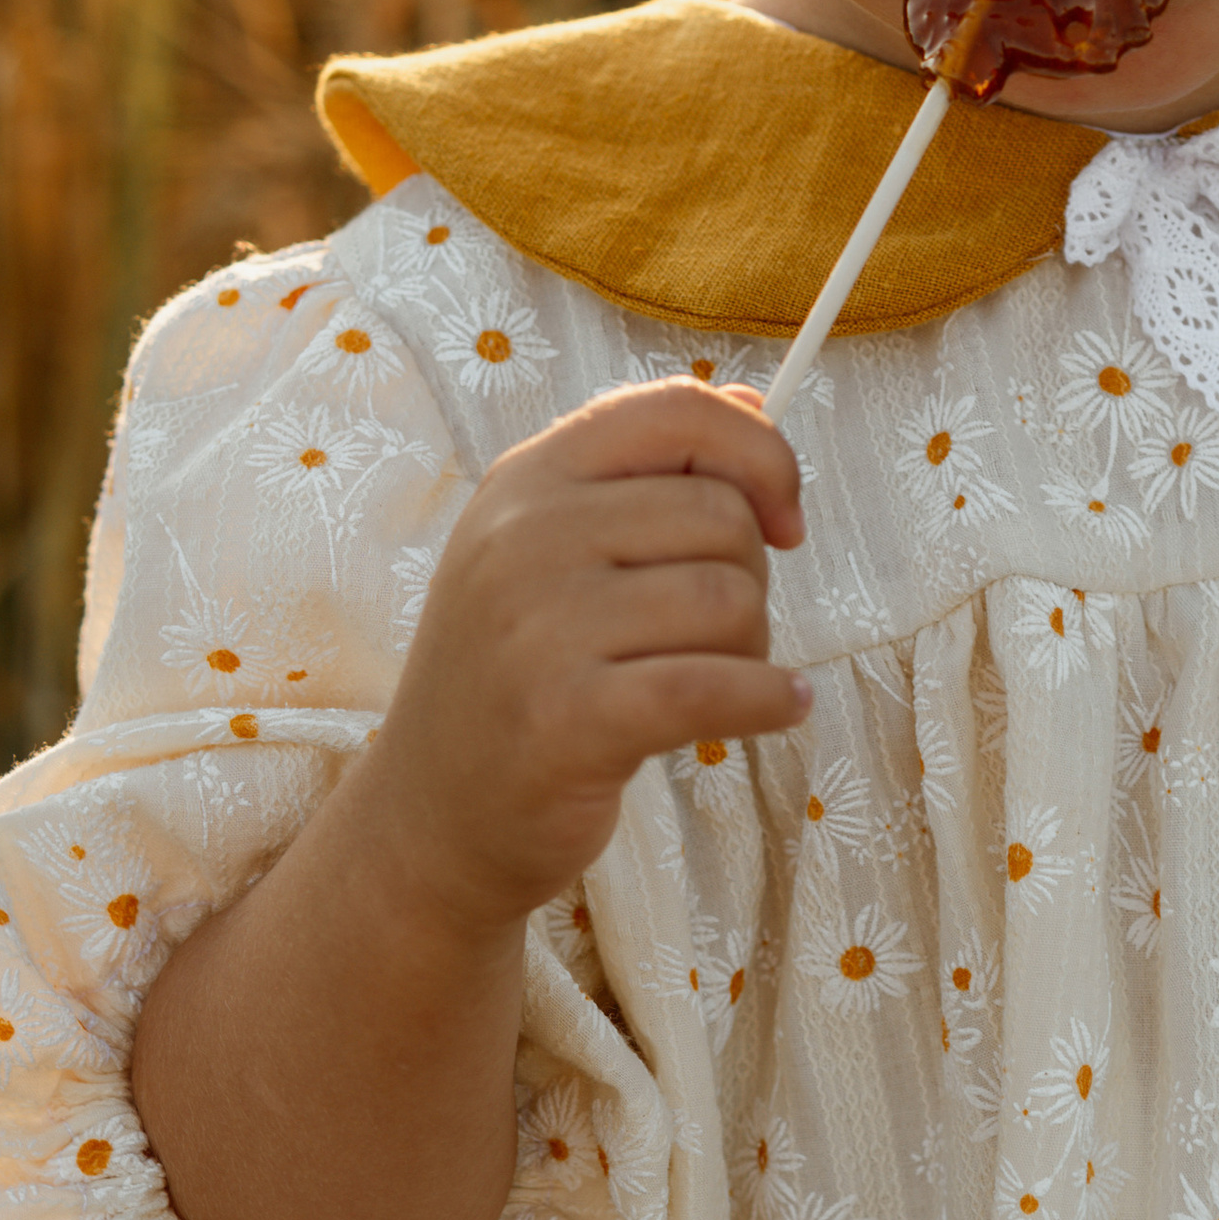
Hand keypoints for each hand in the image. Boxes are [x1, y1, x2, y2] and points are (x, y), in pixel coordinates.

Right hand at [344, 379, 807, 936]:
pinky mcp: (568, 718)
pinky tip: (779, 709)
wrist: (434, 811)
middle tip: (711, 636)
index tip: (784, 518)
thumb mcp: (552, 550)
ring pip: (729, 599)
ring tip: (711, 680)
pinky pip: (717, 685)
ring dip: (752, 649)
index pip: (675, 410)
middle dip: (749, 578)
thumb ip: (649, 473)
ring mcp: (539, 626)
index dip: (760, 454)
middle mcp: (523, 537)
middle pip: (721, 516)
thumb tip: (756, 408)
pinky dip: (769, 700)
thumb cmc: (517, 673)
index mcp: (527, 479)